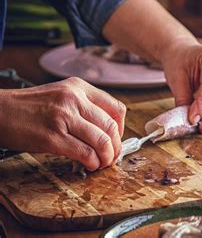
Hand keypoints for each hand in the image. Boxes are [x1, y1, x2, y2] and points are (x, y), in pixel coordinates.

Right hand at [0, 77, 125, 170]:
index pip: (116, 108)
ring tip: (102, 163)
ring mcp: (63, 117)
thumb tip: (107, 128)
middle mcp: (74, 99)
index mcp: (79, 87)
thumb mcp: (61, 94)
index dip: (122, 128)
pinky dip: (92, 162)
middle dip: (116, 146)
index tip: (117, 139)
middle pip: (111, 126)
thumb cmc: (29, 106)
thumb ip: (84, 105)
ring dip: (107, 157)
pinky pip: (84, 153)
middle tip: (112, 156)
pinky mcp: (52, 137)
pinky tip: (90, 165)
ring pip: (101, 141)